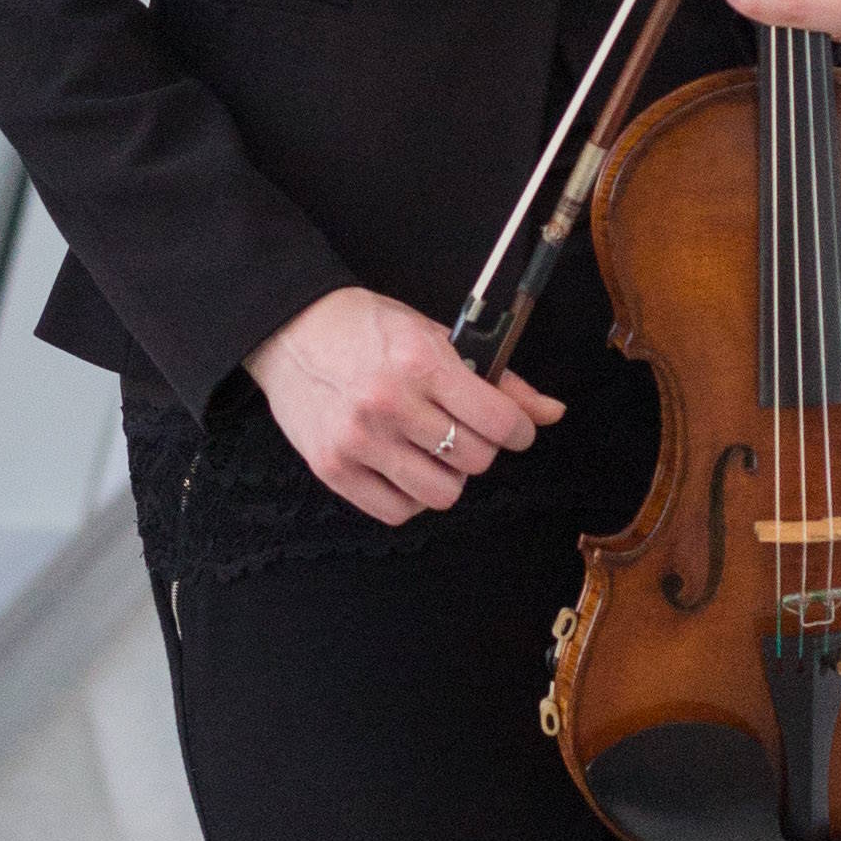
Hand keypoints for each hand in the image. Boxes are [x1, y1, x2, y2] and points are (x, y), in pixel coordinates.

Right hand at [246, 288, 563, 524]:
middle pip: (475, 461)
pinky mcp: (333, 469)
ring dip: (447, 477)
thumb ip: (496, 378)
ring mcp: (359, 441)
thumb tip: (550, 413)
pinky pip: (398, 511)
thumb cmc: (365, 329)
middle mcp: (390, 403)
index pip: (499, 422)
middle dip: (480, 449)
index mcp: (421, 362)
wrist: (290, 330)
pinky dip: (410, 496)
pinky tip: (403, 468)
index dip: (517, 430)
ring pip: (442, 494)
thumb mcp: (434, 336)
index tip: (511, 428)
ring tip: (432, 452)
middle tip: (463, 432)